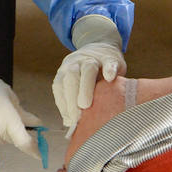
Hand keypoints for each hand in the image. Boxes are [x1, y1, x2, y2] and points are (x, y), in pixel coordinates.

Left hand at [53, 15, 125, 130]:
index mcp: (66, 70)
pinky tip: (110, 78)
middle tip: (76, 116)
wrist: (103, 48)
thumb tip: (69, 124)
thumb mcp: (79, 85)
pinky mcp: (111, 57)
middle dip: (71, 97)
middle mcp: (77, 62)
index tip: (68, 119)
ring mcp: (94, 58)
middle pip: (71, 77)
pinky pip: (109, 63)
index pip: (59, 86)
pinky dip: (109, 70)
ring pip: (88, 70)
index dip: (62, 103)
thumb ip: (74, 101)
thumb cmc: (90, 76)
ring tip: (86, 105)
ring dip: (85, 87)